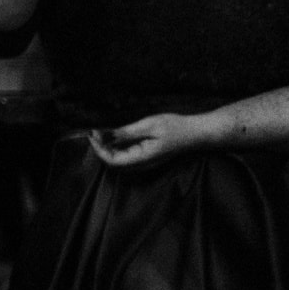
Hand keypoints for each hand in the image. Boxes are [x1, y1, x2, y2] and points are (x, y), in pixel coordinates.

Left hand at [87, 113, 212, 168]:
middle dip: (100, 148)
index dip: (99, 149)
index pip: (113, 161)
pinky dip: (116, 146)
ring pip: (119, 159)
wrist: (197, 133)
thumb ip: (128, 132)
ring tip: (101, 131)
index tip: (92, 134)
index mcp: (143, 158)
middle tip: (94, 131)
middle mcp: (142, 163)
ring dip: (107, 147)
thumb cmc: (176, 128)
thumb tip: (107, 135)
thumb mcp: (150, 125)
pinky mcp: (147, 156)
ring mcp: (145, 161)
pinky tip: (114, 134)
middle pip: (114, 163)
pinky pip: (127, 155)